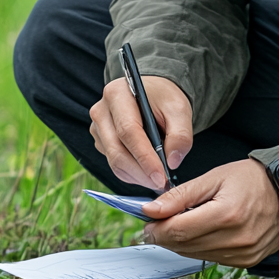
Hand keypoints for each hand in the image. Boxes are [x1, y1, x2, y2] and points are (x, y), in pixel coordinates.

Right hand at [88, 76, 192, 190]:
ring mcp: (97, 128)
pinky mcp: (100, 141)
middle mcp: (101, 111)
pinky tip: (148, 172)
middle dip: (141, 173)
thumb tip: (173, 163)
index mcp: (117, 94)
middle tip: (162, 184)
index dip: (144, 157)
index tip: (161, 177)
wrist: (152, 94)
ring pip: (114, 162)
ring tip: (158, 179)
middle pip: (117, 150)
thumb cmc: (164, 99)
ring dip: (137, 176)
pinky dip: (132, 174)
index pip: (128, 132)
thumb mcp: (179, 109)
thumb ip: (181, 135)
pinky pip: (114, 164)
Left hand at [139, 159, 278, 266]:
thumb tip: (151, 209)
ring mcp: (243, 253)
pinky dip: (199, 247)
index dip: (157, 227)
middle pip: (184, 246)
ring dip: (181, 242)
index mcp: (227, 215)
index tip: (147, 220)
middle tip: (157, 222)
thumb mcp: (214, 178)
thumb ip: (180, 195)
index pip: (178, 231)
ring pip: (195, 255)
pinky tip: (200, 231)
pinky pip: (212, 258)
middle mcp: (236, 239)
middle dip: (165, 234)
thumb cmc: (253, 180)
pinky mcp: (247, 261)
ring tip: (180, 223)